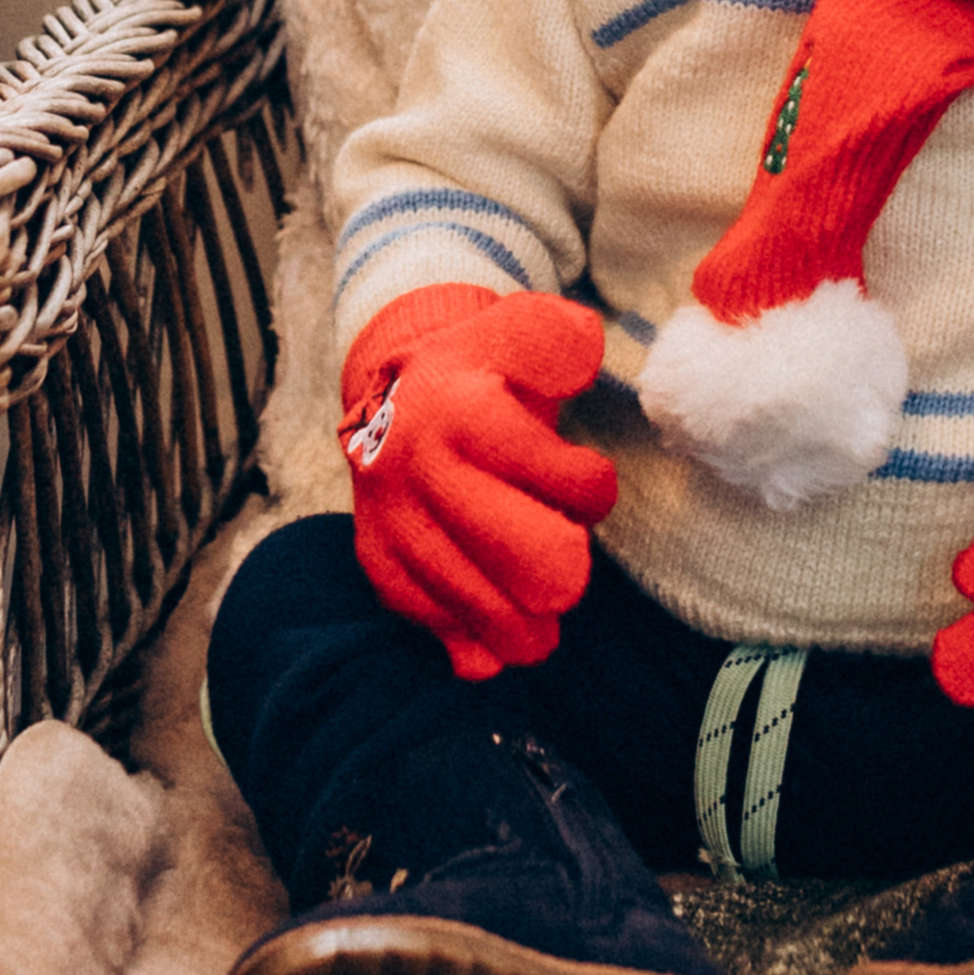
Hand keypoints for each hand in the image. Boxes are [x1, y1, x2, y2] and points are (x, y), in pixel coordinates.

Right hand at [340, 284, 616, 681]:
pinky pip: (435, 628)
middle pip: (530, 562)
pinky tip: (499, 639)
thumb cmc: (478, 372)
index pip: (568, 482)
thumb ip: (562, 340)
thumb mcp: (521, 330)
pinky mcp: (381, 565)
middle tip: (568, 562)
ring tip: (546, 614)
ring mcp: (397, 525)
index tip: (585, 482)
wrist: (390, 399)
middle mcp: (424, 472)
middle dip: (564, 569)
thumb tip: (583, 360)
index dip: (593, 489)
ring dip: (529, 623)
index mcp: (467, 415)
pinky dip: (476, 644)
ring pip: (483, 608)